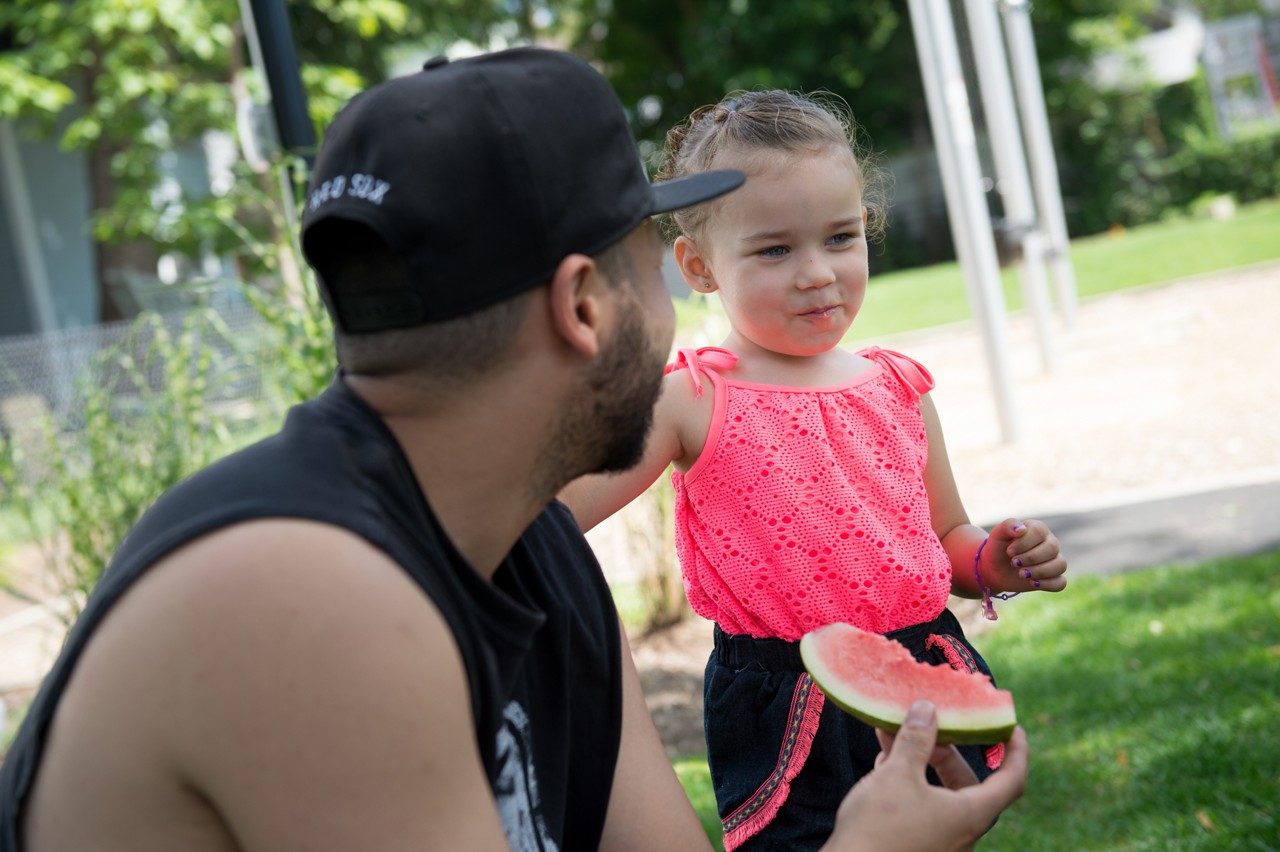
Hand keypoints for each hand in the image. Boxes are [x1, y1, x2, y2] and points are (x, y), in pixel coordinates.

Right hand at [822, 701, 1028, 851]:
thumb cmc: (879, 827)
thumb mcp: (897, 775)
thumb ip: (916, 740)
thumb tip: (927, 709)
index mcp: (971, 815)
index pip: (1011, 780)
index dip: (1016, 751)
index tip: (1011, 727)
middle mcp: (962, 832)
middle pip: (968, 783)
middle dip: (947, 750)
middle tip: (929, 725)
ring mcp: (939, 842)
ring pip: (939, 793)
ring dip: (920, 762)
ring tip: (894, 737)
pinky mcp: (916, 846)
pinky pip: (921, 807)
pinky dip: (909, 782)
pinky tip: (883, 764)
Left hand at [985, 518, 1067, 592]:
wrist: (995, 568)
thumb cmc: (998, 548)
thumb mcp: (998, 534)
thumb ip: (1008, 526)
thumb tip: (1022, 529)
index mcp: (1038, 529)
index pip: (1039, 532)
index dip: (1024, 543)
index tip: (1009, 552)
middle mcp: (1050, 543)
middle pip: (1052, 548)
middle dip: (1030, 558)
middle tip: (1014, 562)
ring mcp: (1053, 560)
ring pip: (1060, 565)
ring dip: (1039, 571)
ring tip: (1021, 574)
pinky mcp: (1052, 578)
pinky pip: (1061, 582)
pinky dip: (1048, 584)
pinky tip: (1032, 583)